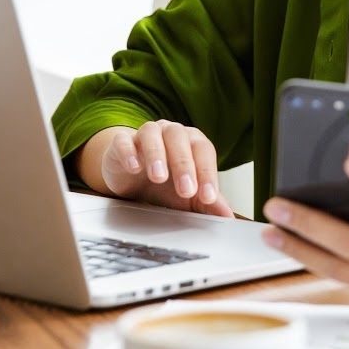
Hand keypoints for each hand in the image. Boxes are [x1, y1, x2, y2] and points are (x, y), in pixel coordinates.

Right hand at [96, 122, 234, 217]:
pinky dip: (129, 152)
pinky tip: (134, 167)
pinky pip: (123, 141)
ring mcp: (145, 134)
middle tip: (186, 190)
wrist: (131, 178)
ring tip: (159, 177)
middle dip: (184, 165)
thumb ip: (208, 203)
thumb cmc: (164, 184)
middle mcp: (170, 132)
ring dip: (157, 154)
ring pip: (152, 134)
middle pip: (180, 139)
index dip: (207, 173)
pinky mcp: (121, 142)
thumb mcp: (188, 196)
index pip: (204, 151)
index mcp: (191, 141)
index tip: (208, 197)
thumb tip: (227, 216)